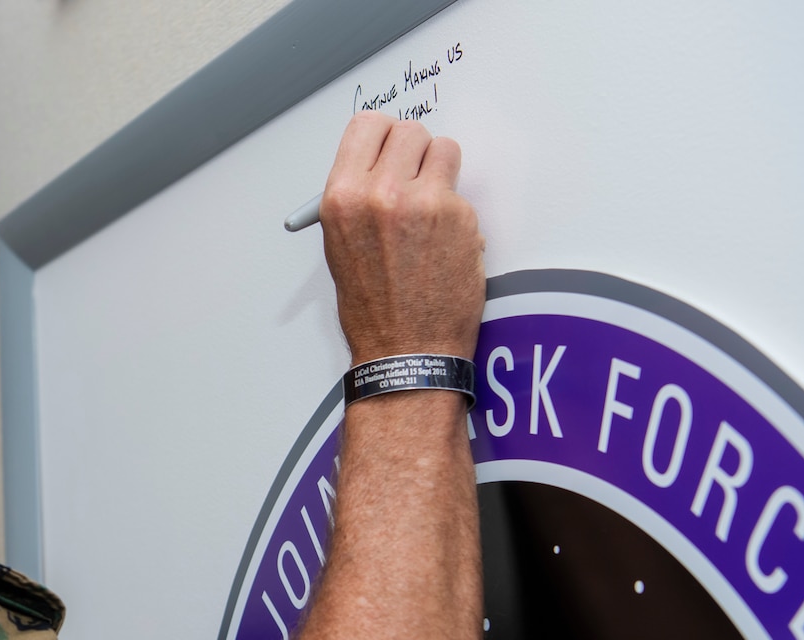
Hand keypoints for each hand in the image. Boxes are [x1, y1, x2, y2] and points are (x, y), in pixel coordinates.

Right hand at [319, 112, 485, 362]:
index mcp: (343, 197)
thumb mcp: (341, 244)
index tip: (391, 148)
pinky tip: (445, 243)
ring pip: (444, 148)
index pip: (367, 124)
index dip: (383, 135)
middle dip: (416, 152)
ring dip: (442, 171)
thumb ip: (358, 197)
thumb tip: (379, 165)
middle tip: (415, 181)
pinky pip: (462, 191)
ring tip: (432, 208)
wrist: (405, 351)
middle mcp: (380, 193)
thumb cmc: (373, 309)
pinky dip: (458, 212)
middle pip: (409, 130)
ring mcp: (424, 202)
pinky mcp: (459, 217)